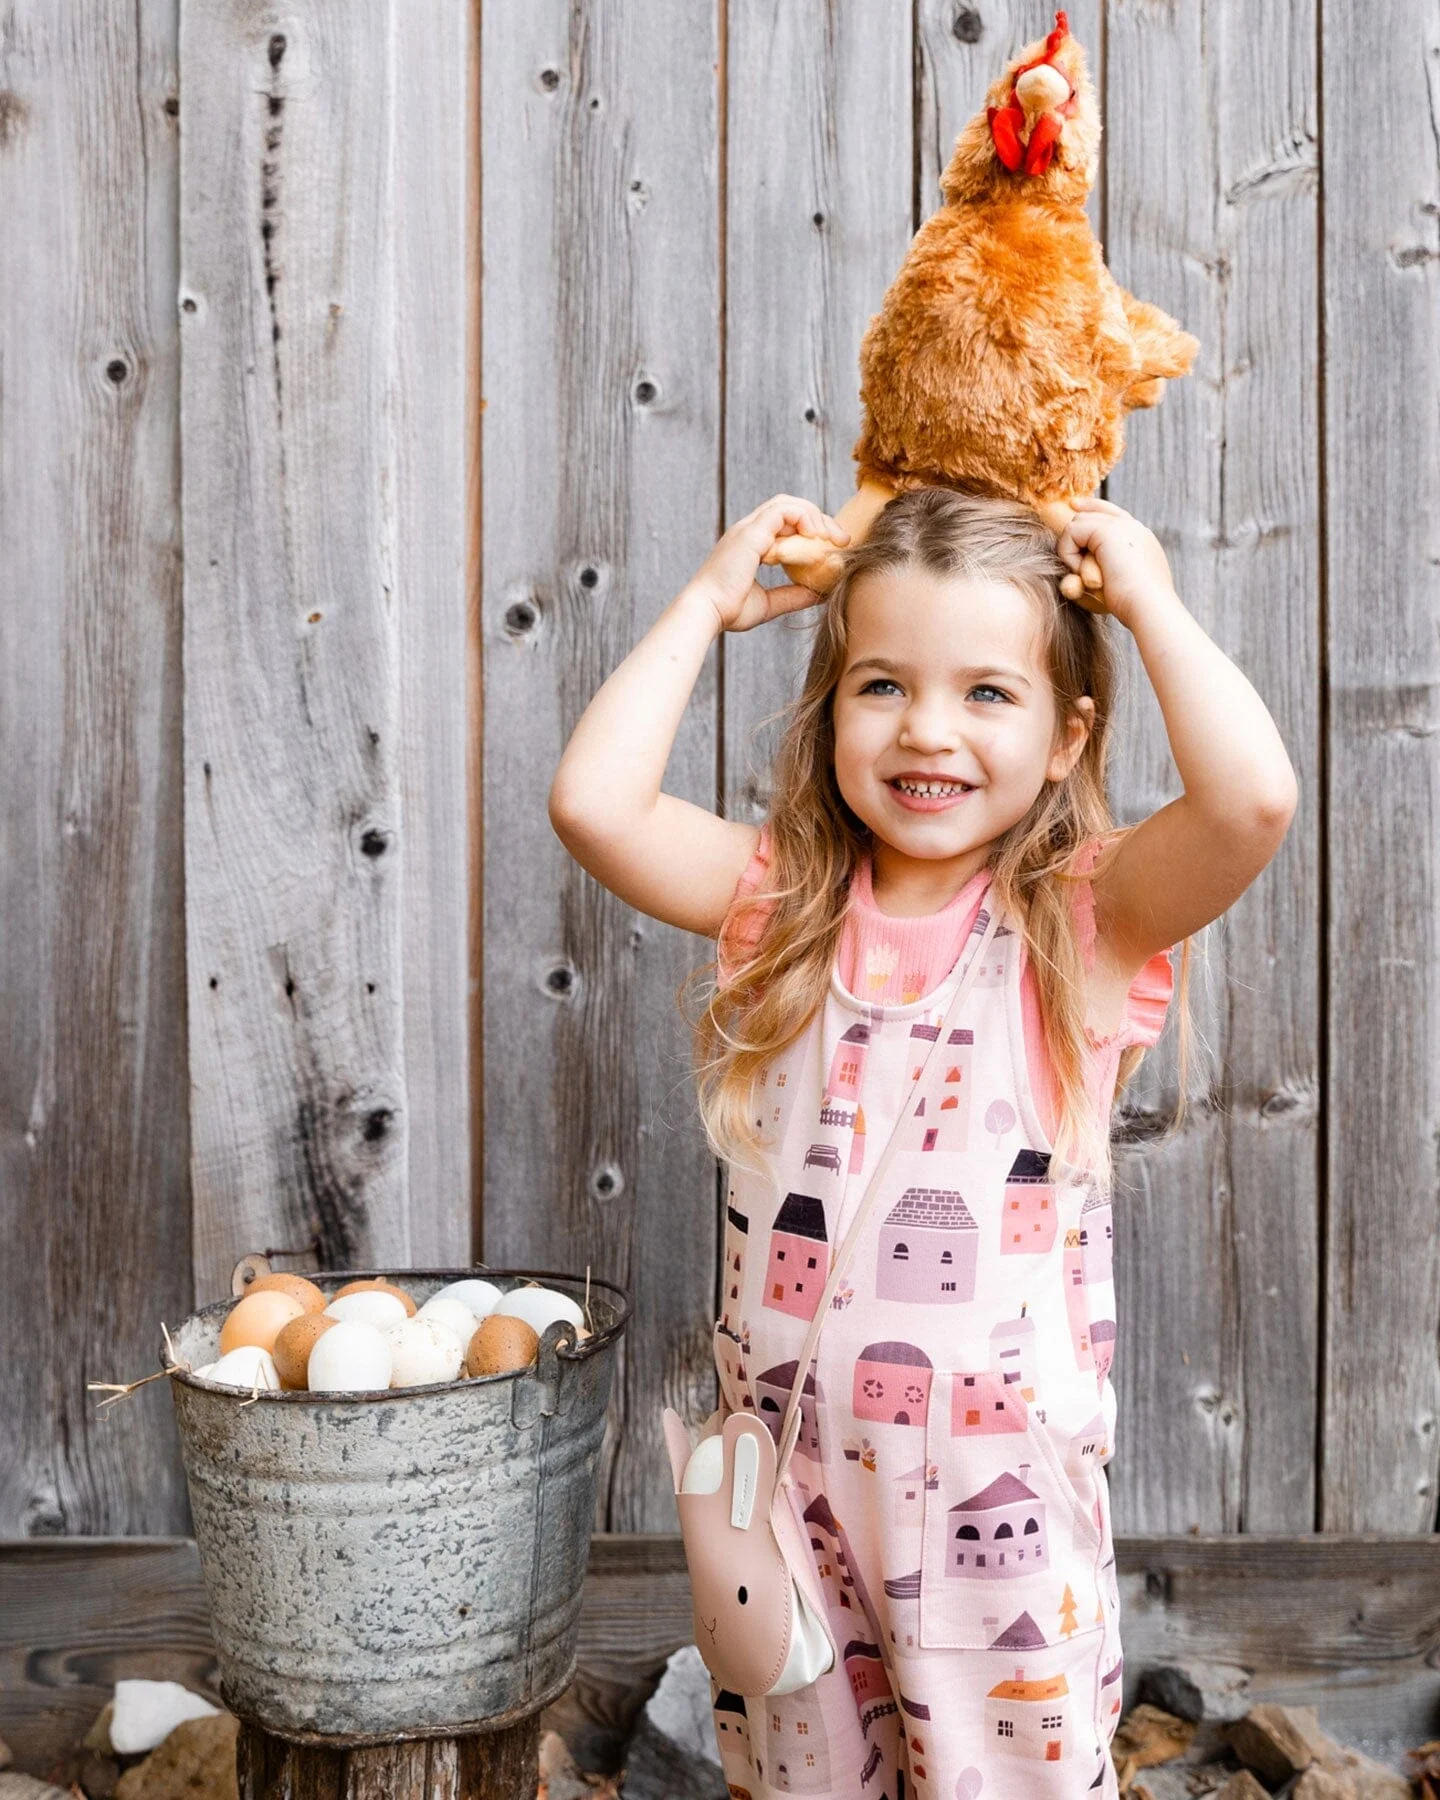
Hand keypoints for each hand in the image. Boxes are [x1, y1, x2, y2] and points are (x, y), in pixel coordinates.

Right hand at [687, 495, 850, 633]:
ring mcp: (748, 529)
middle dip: (819, 519)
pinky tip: (817, 535)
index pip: (785, 521)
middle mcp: (748, 531)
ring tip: (832, 537)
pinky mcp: (751, 532)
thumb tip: (819, 594)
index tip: (833, 547)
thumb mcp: (769, 604)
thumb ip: (793, 596)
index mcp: (750, 544)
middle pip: (790, 507)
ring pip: (788, 504)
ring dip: (815, 516)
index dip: (810, 529)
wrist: (706, 613)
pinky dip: (804, 517)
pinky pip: (783, 510)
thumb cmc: (728, 611)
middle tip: (842, 540)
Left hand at [1054, 497, 1177, 626]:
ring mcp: (1122, 525)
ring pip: (1078, 524)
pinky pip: (1071, 533)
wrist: (1148, 606)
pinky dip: (1069, 556)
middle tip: (1070, 555)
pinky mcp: (1107, 530)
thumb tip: (1069, 583)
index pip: (1114, 514)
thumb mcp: (1115, 589)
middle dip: (1074, 535)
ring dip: (1073, 553)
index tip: (1074, 505)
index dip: (1092, 508)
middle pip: (1091, 513)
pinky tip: (1083, 575)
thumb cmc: (1131, 608)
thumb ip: (1094, 579)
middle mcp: (1133, 527)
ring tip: (1087, 579)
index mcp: (1141, 539)